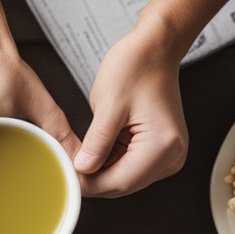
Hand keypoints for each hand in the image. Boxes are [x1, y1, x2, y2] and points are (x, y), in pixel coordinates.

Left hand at [76, 18, 187, 196]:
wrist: (155, 48)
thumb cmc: (136, 67)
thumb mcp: (108, 105)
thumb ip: (96, 143)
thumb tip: (80, 170)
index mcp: (163, 146)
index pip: (118, 182)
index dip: (87, 183)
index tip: (63, 175)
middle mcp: (172, 156)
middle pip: (122, 185)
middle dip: (91, 178)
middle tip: (64, 165)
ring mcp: (168, 155)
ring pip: (124, 178)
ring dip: (99, 171)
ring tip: (76, 154)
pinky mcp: (160, 150)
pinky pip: (129, 167)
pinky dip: (108, 162)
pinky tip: (93, 148)